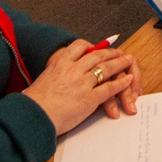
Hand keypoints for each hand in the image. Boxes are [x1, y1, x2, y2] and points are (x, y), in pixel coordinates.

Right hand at [22, 40, 140, 134]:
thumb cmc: (33, 103)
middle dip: (110, 53)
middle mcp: (73, 69)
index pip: (78, 46)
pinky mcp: (89, 98)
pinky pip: (109, 88)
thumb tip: (52, 77)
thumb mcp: (41, 80)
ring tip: (127, 61)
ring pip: (106, 68)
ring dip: (119, 63)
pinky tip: (128, 80)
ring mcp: (82, 83)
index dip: (90, 46)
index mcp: (60, 63)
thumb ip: (51, 75)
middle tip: (118, 52)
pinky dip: (121, 83)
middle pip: (97, 55)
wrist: (34, 115)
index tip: (96, 47)